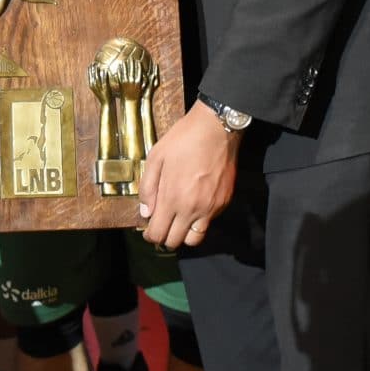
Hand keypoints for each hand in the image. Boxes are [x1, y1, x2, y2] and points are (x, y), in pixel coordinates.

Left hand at [138, 101, 240, 247]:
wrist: (216, 128)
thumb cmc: (183, 140)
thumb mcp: (155, 158)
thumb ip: (147, 188)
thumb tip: (146, 212)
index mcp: (172, 199)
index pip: (158, 235)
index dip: (150, 236)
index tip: (148, 230)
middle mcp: (192, 209)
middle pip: (175, 242)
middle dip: (164, 237)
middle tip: (161, 225)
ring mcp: (210, 208)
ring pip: (195, 239)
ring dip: (184, 234)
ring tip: (179, 221)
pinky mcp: (223, 202)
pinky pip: (209, 222)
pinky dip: (199, 221)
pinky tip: (194, 205)